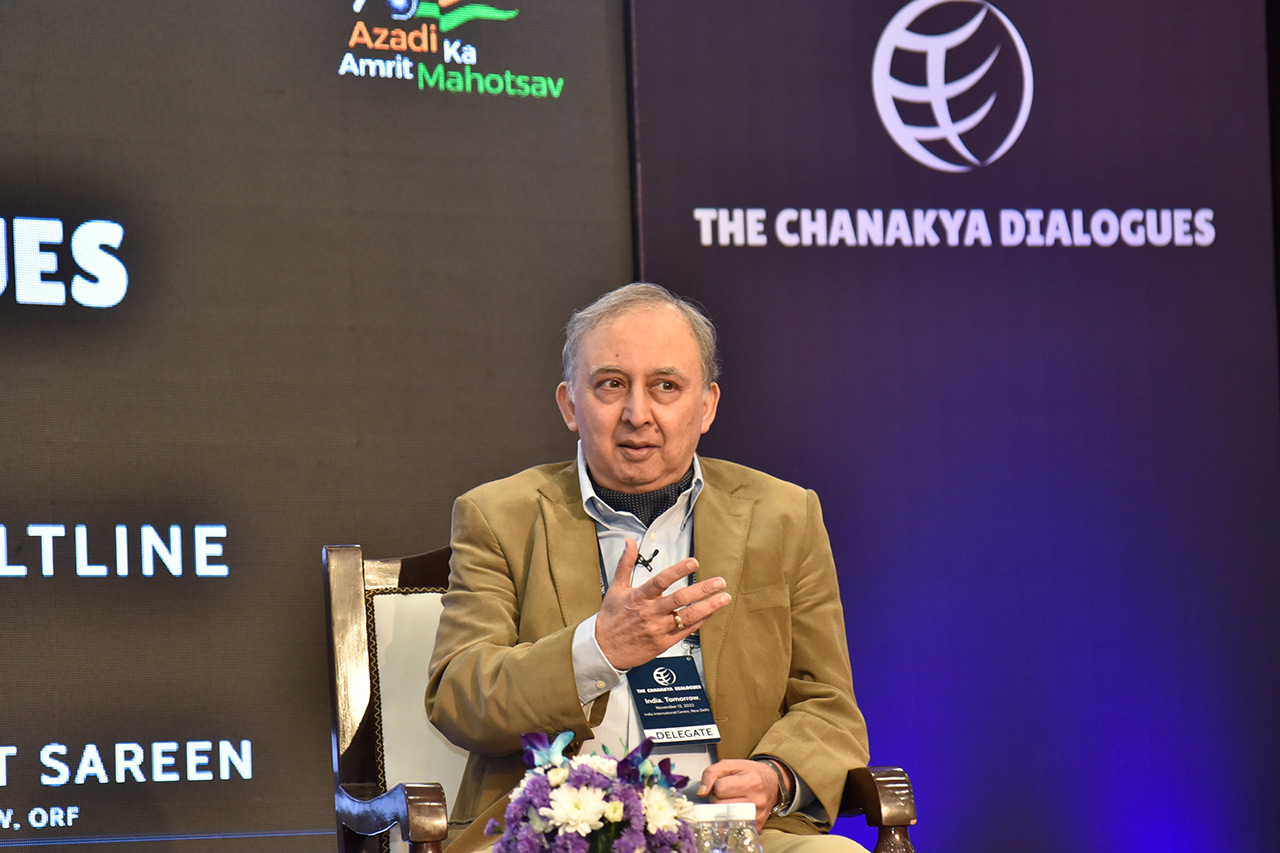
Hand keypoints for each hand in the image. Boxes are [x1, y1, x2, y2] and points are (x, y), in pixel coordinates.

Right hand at [594, 537, 730, 669]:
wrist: (604, 649)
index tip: (694, 562)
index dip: (678, 571)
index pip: (661, 581)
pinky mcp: (663, 643)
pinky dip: (700, 622)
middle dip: (702, 589)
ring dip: (708, 607)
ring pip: (688, 617)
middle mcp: (650, 612)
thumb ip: (625, 563)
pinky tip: (711, 613)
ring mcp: (658, 629)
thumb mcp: (615, 588)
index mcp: (639, 597)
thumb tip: (629, 542)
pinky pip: (686, 631)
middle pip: (680, 599)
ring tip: (723, 598)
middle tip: (719, 582)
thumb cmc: (610, 619)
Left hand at [697, 759, 783, 831]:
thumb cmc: (749, 773)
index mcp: (751, 781)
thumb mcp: (729, 765)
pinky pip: (732, 829)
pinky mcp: (757, 827)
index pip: (720, 788)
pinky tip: (732, 813)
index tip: (723, 784)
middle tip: (724, 794)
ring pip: (724, 818)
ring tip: (728, 802)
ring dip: (721, 811)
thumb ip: (711, 773)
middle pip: (721, 805)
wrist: (771, 783)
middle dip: (717, 799)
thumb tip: (701, 793)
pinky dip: (727, 822)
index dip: (716, 785)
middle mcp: (757, 800)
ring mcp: (758, 816)